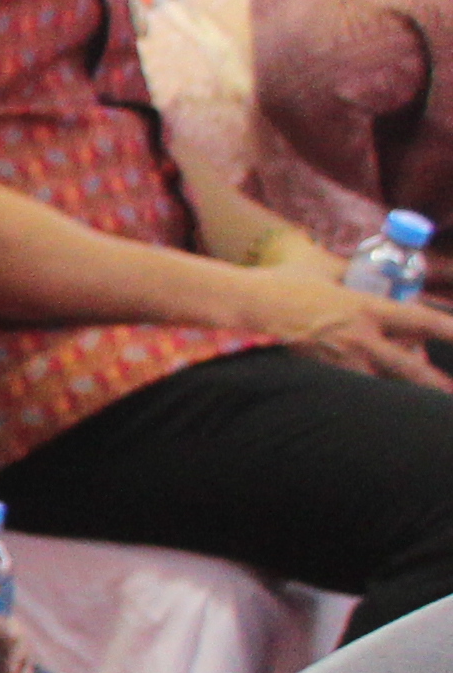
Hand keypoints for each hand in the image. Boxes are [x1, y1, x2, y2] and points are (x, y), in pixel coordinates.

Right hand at [228, 253, 452, 388]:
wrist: (241, 306)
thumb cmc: (279, 282)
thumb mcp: (322, 266)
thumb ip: (347, 269)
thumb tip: (359, 267)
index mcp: (368, 308)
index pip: (424, 322)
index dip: (451, 331)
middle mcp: (361, 339)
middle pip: (411, 369)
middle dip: (435, 385)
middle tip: (449, 395)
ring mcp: (339, 362)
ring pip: (381, 386)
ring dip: (399, 394)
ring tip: (414, 406)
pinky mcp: (318, 376)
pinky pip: (351, 391)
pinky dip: (365, 396)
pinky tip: (370, 405)